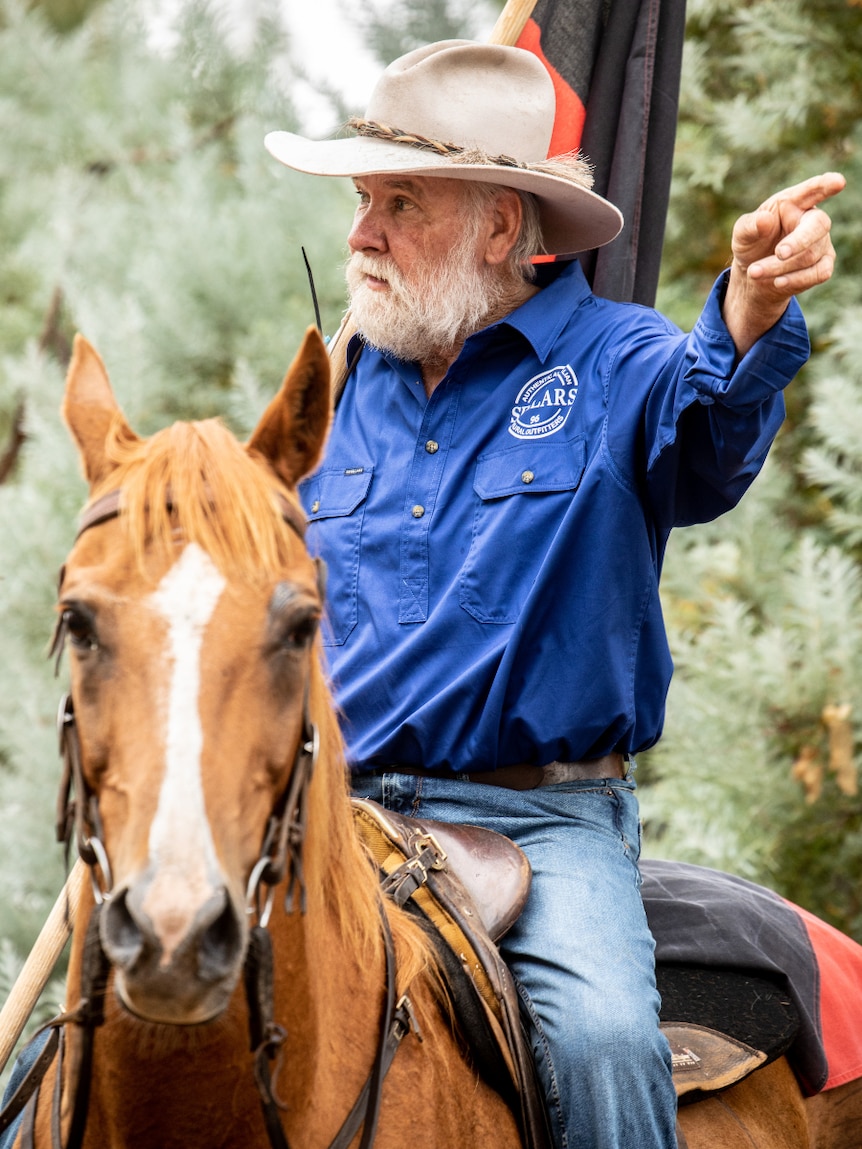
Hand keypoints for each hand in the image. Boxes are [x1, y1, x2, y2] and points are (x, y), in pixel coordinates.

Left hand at [723, 171, 845, 354]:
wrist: (753, 280)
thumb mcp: (741, 238)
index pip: (809, 192)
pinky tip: (775, 283)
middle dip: (799, 241)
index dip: (821, 186)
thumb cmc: (750, 248)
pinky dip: (795, 280)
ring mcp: (821, 246)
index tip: (836, 182)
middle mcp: (810, 222)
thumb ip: (749, 227)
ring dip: (783, 268)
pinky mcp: (821, 267)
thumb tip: (765, 219)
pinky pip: (817, 274)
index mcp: (791, 206)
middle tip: (778, 253)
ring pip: (813, 255)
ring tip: (757, 275)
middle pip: (818, 226)